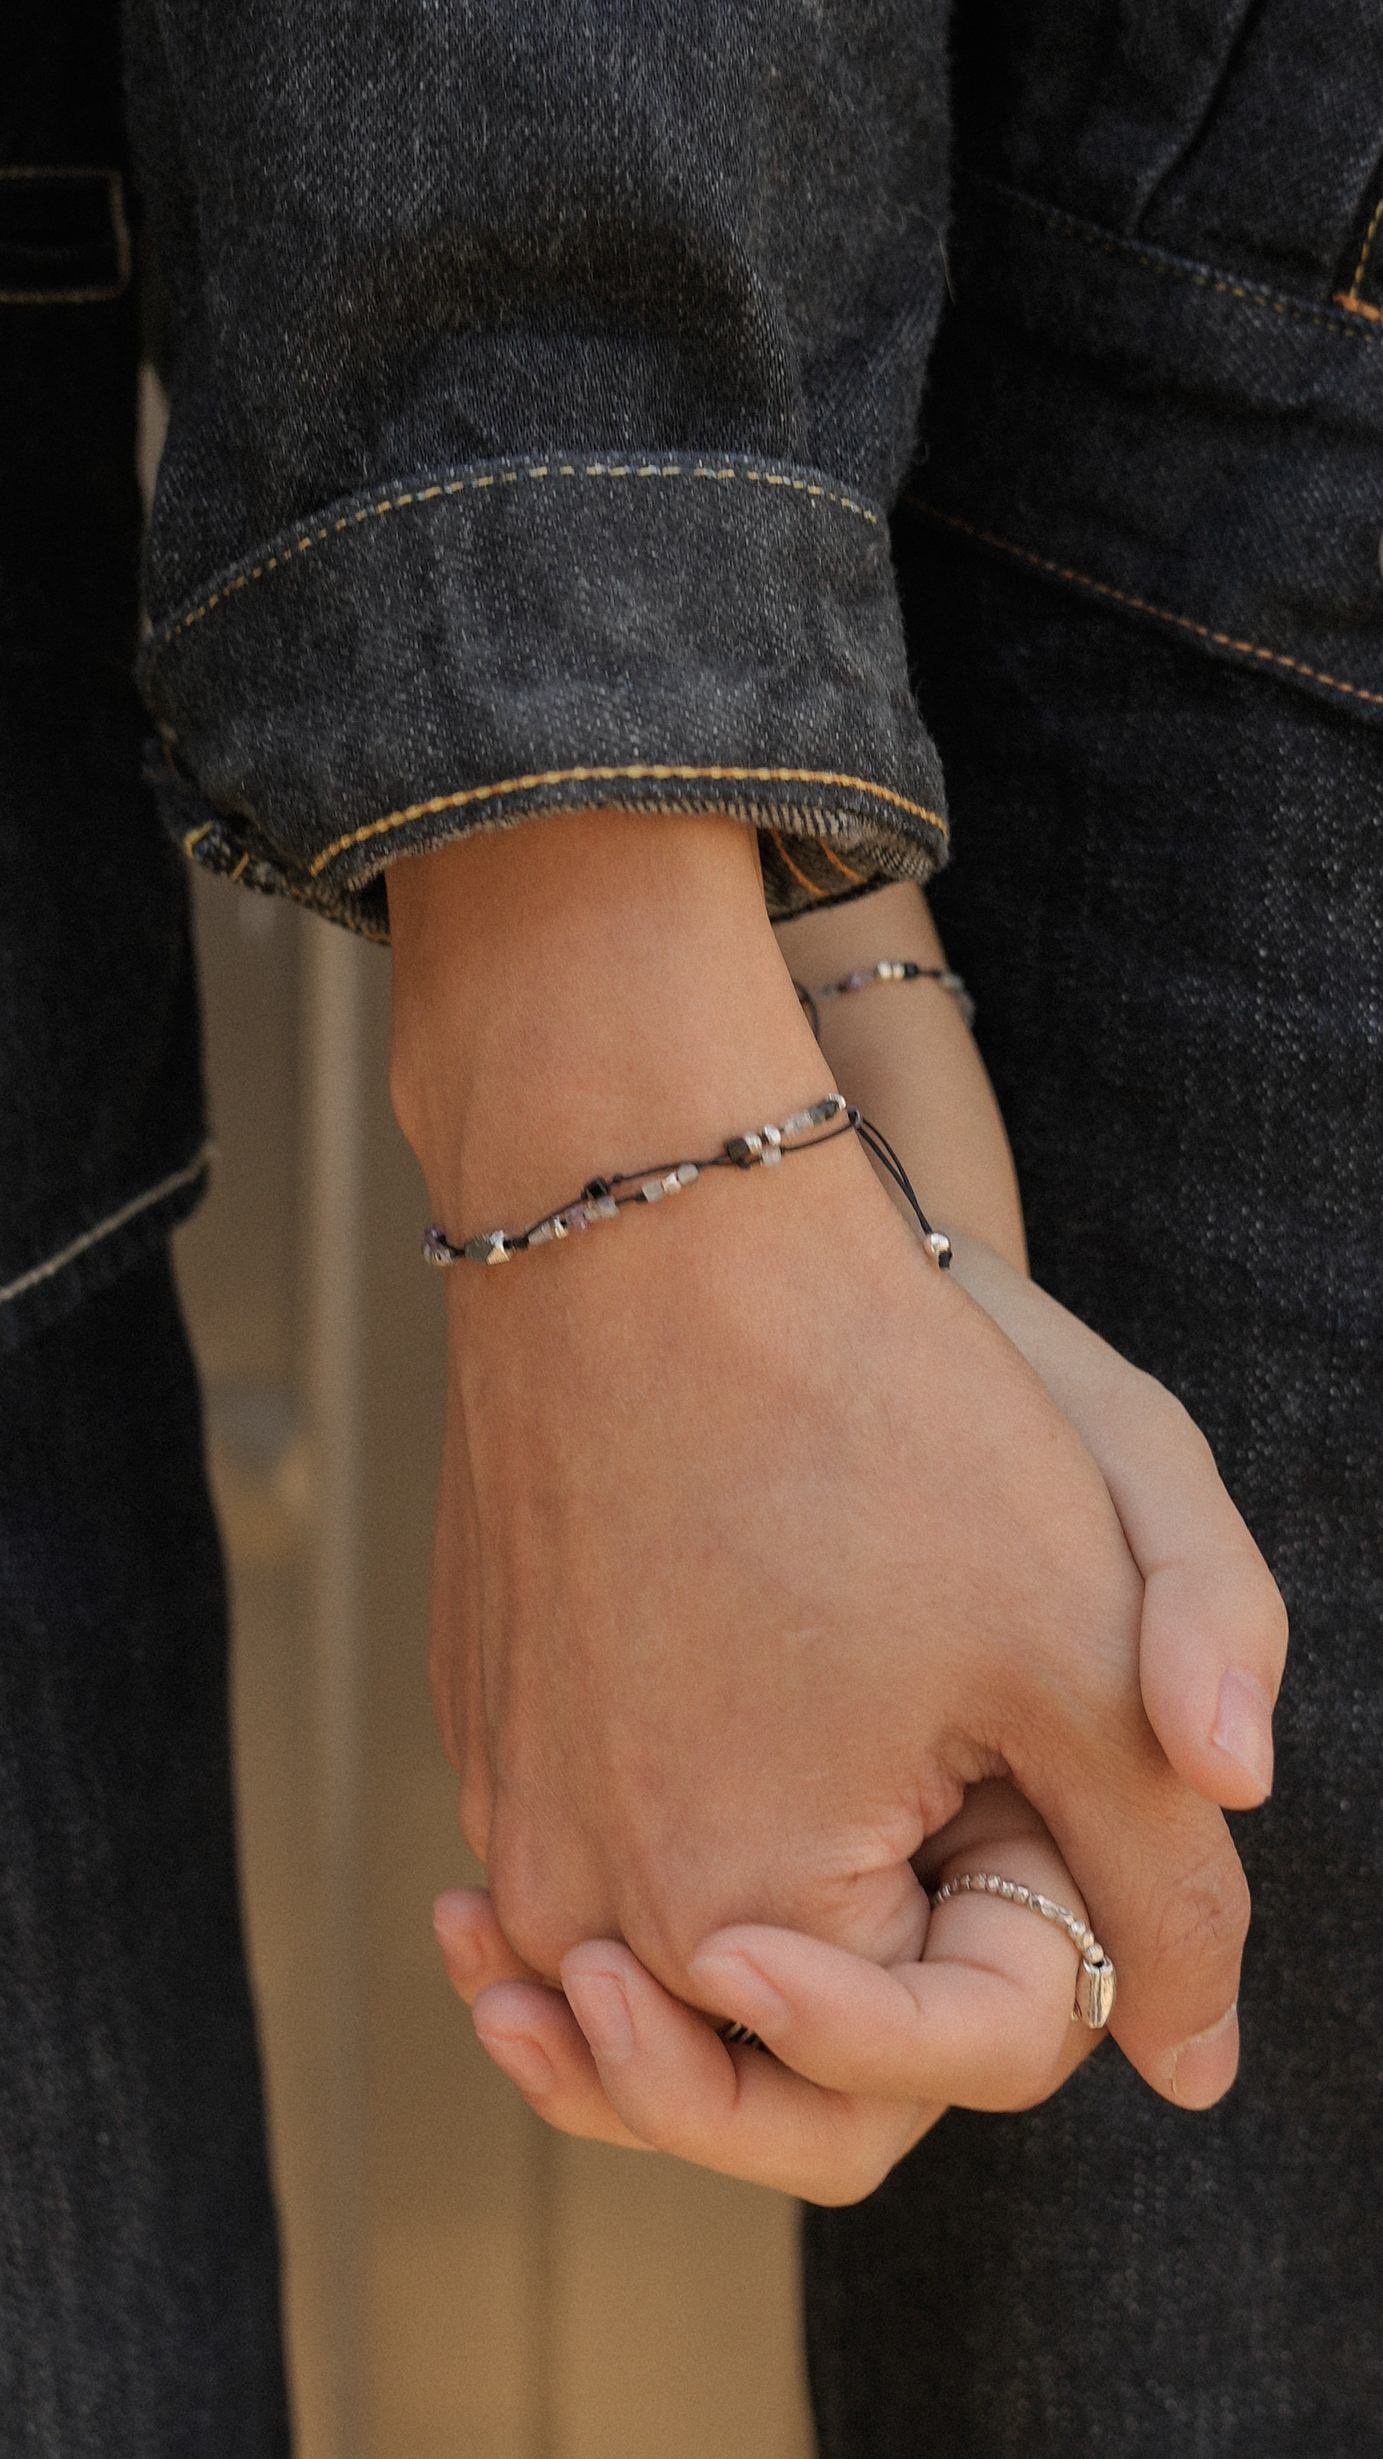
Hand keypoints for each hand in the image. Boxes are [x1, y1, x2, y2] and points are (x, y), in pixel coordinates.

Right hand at [389, 811, 1250, 2132]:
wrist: (654, 1225)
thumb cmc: (873, 1416)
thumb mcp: (1076, 1647)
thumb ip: (1166, 1886)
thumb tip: (1194, 2058)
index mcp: (732, 1924)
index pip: (905, 2077)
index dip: (1025, 1986)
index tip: (1031, 1834)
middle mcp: (574, 1901)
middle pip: (757, 2057)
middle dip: (871, 2006)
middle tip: (946, 1884)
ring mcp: (503, 1805)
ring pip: (662, 1951)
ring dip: (765, 1930)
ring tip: (854, 1828)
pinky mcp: (478, 1717)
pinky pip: (589, 1840)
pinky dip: (669, 1833)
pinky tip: (735, 1732)